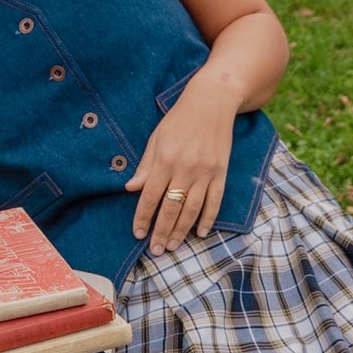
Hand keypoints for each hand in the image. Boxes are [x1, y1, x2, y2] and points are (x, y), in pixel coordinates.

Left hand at [125, 71, 237, 254]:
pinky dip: (207, 219)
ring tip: (173, 246)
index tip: (137, 233)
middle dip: (161, 232)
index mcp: (165, 159)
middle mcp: (185, 168)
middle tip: (155, 250)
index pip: (150, 196)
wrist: (213, 102)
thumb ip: (146, 165)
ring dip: (182, 231)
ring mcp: (205, 172)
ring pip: (192, 210)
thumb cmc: (180, 119)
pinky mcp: (221, 173)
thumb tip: (131, 188)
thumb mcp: (157, 138)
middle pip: (171, 208)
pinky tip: (200, 233)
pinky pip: (214, 202)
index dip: (143, 217)